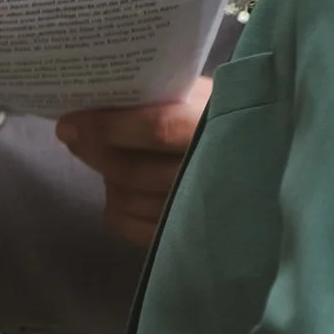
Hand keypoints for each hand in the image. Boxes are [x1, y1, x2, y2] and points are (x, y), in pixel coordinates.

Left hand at [55, 77, 211, 246]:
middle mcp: (211, 175)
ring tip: (107, 155)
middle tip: (72, 133)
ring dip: (107, 176)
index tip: (70, 121)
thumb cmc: (223, 118)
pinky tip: (122, 187)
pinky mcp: (183, 237)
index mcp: (221, 128)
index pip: (157, 130)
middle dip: (94, 150)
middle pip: (133, 170)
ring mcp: (197, 211)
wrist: (262, 156)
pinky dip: (117, 206)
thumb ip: (156, 100)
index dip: (108, 127)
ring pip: (127, 198)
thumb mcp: (199, 96)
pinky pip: (130, 225)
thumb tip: (91, 108)